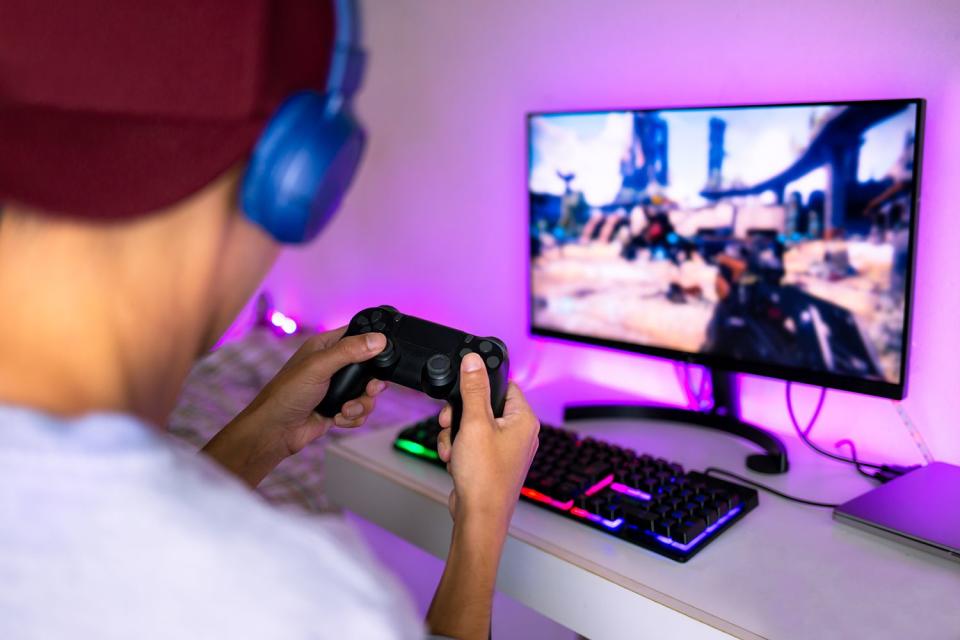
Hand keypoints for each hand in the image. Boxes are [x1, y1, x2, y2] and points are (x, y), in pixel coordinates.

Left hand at [202, 326, 387, 485]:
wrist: (275, 431)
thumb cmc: (285, 395)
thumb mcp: (318, 367)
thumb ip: (348, 351)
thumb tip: (377, 339)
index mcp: (326, 347)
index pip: (359, 336)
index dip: (373, 344)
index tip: (380, 357)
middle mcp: (334, 365)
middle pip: (370, 368)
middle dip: (372, 384)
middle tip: (368, 390)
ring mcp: (337, 388)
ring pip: (368, 392)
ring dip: (361, 404)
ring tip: (345, 410)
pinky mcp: (339, 407)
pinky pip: (361, 411)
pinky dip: (353, 417)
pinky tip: (337, 418)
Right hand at [426, 354, 538, 639]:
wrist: (479, 517)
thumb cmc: (484, 477)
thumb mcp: (474, 423)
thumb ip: (473, 389)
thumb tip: (474, 361)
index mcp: (524, 420)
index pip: (505, 385)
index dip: (481, 385)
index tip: (464, 390)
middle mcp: (519, 434)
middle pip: (483, 405)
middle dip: (461, 415)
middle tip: (452, 424)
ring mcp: (505, 450)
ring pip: (473, 426)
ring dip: (456, 435)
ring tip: (454, 449)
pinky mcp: (491, 463)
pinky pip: (471, 444)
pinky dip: (459, 450)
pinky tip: (455, 461)